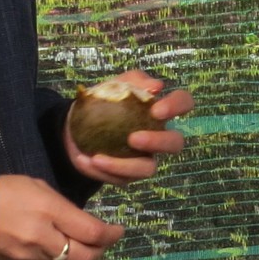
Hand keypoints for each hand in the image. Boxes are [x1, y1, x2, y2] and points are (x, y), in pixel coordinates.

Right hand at [0, 174, 123, 259]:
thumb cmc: (3, 190)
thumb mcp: (38, 188)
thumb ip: (64, 207)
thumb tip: (82, 221)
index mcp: (48, 211)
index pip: (92, 233)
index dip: (111, 235)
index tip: (118, 230)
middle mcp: (41, 237)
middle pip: (84, 257)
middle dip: (100, 251)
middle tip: (106, 241)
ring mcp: (28, 254)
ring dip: (81, 256)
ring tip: (86, 244)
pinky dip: (61, 257)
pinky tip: (62, 246)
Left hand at [65, 70, 193, 185]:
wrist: (75, 124)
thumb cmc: (101, 102)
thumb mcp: (112, 85)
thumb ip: (134, 80)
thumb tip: (156, 86)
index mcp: (160, 112)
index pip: (183, 104)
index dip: (177, 107)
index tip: (156, 110)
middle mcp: (159, 137)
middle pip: (175, 144)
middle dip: (158, 142)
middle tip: (133, 139)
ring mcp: (145, 158)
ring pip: (149, 169)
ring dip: (124, 166)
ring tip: (97, 158)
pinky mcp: (127, 175)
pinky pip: (119, 179)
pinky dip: (100, 171)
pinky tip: (83, 160)